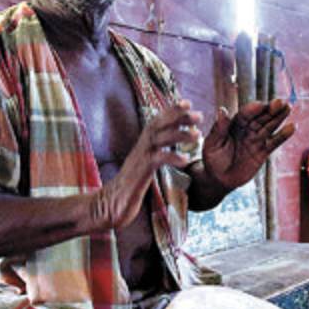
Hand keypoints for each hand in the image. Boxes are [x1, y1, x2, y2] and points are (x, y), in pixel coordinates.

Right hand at [91, 101, 201, 229]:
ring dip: (179, 135)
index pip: (157, 122)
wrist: (109, 205)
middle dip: (178, 117)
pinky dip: (171, 158)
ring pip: (159, 139)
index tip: (187, 103)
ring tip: (197, 135)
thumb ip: (154, 156)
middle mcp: (140, 148)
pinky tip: (185, 160)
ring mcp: (139, 159)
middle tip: (199, 115)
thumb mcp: (143, 167)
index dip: (171, 111)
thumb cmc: (129, 188)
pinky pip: (156, 160)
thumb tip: (165, 149)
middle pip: (158, 125)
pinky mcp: (139, 173)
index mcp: (142, 146)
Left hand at [201, 98, 295, 191]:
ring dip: (279, 117)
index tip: (260, 105)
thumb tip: (222, 110)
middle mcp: (247, 129)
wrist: (219, 178)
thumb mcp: (212, 144)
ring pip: (270, 126)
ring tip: (289, 107)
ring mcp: (256, 139)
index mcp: (234, 124)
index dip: (252, 109)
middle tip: (280, 102)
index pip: (245, 114)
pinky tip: (292, 127)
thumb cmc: (212, 159)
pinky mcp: (263, 151)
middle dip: (270, 109)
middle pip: (261, 117)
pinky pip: (274, 142)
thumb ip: (218, 129)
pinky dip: (283, 135)